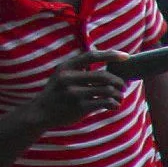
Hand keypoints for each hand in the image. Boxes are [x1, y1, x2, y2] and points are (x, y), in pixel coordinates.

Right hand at [7, 49, 121, 137]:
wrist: (41, 112)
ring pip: (108, 90)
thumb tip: (108, 61)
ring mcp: (74, 93)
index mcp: (66, 67)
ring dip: (119, 95)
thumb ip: (79, 68)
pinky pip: (106, 102)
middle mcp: (69, 78)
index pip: (91, 56)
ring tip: (119, 98)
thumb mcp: (62, 75)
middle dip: (119, 81)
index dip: (111, 55)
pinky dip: (115, 104)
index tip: (126, 56)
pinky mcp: (80, 107)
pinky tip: (114, 106)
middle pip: (105, 76)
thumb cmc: (58, 92)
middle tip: (124, 87)